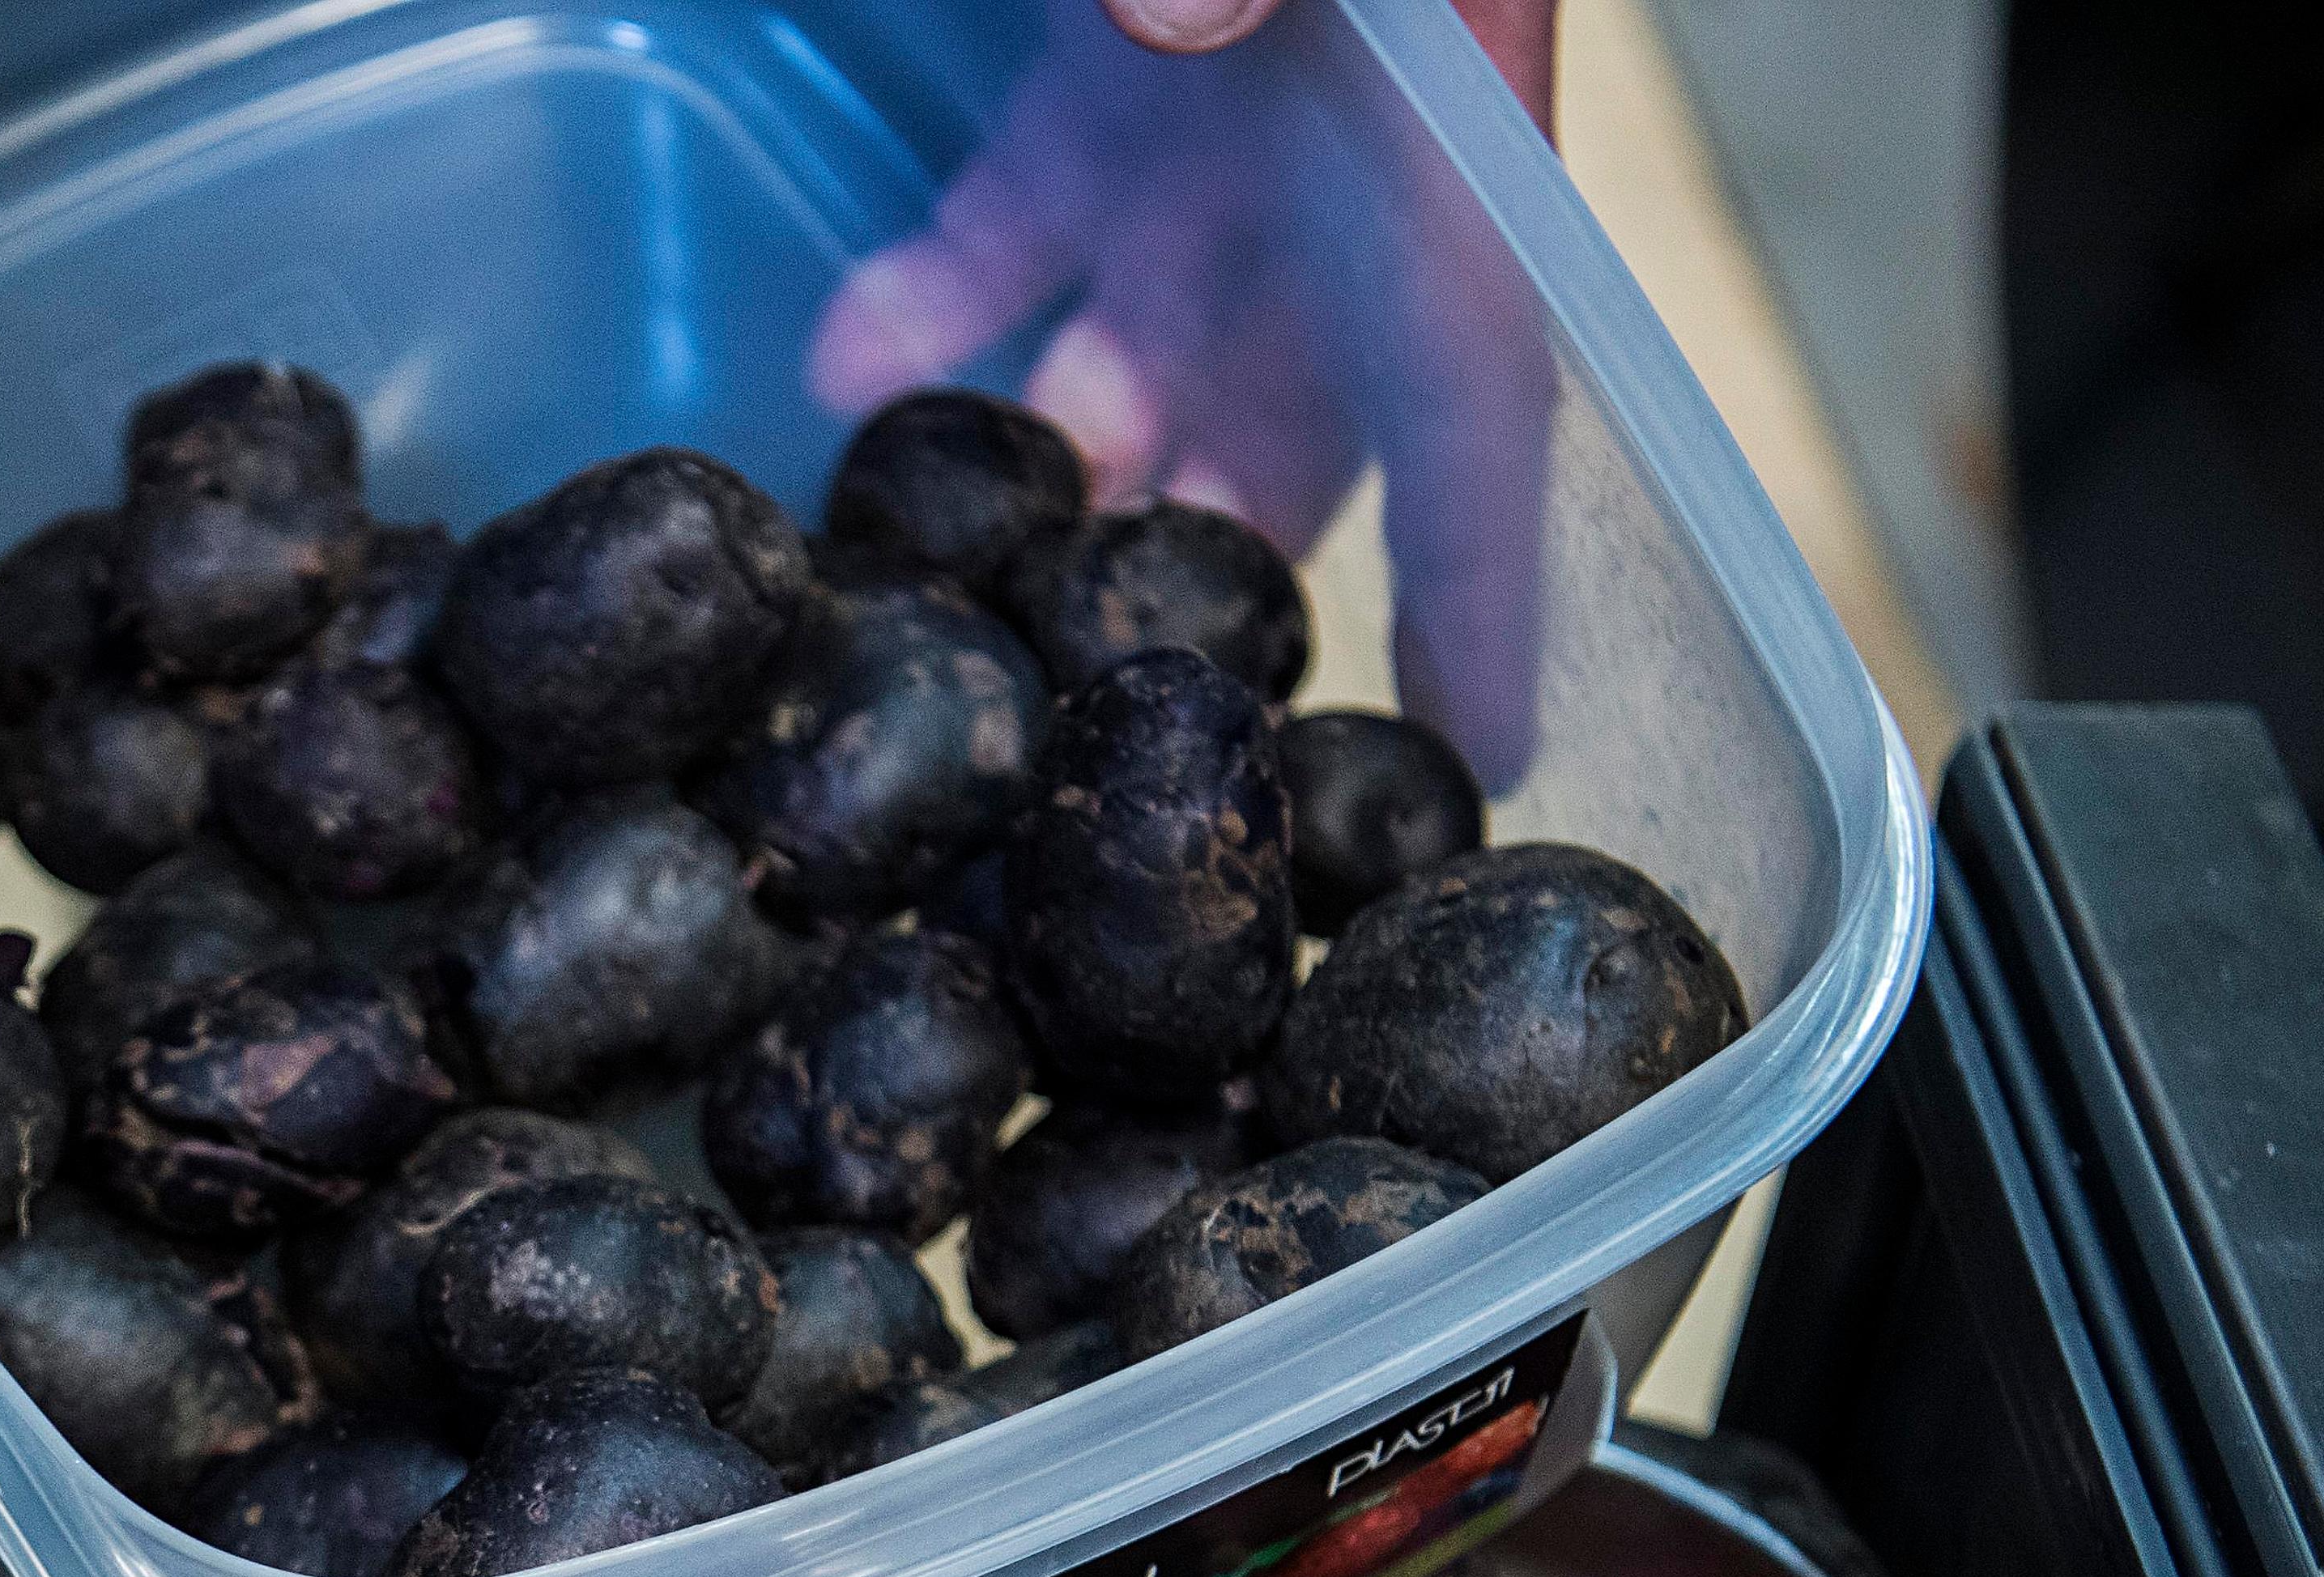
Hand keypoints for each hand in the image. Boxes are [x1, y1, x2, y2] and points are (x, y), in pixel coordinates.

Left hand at [808, 0, 1563, 779]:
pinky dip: (922, 323)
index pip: (1476, 405)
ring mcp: (1214, 160)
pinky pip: (1007, 247)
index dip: (1481, 589)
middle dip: (1192, 592)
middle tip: (1099, 734)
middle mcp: (1342, 193)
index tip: (1484, 757)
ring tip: (941, 599)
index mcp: (1444, 156)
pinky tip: (839, 384)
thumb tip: (1173, 19)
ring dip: (1042, 495)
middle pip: (1282, 447)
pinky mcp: (1098, 102)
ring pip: (1130, 379)